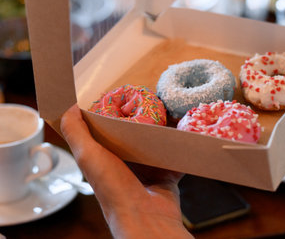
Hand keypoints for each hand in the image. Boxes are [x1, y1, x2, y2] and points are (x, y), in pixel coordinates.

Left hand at [60, 105, 192, 238]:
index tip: (127, 93)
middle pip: (136, 133)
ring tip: (175, 110)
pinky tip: (189, 130)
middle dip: (146, 117)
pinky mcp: (168, 174)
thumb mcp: (87, 155)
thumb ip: (75, 131)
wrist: (145, 216)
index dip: (116, 111)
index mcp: (106, 156)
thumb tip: (68, 106)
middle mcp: (126, 162)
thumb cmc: (113, 187)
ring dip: (166, 130)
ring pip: (158, 143)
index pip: (110, 128)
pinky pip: (177, 156)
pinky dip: (183, 145)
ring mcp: (148, 169)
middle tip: (157, 99)